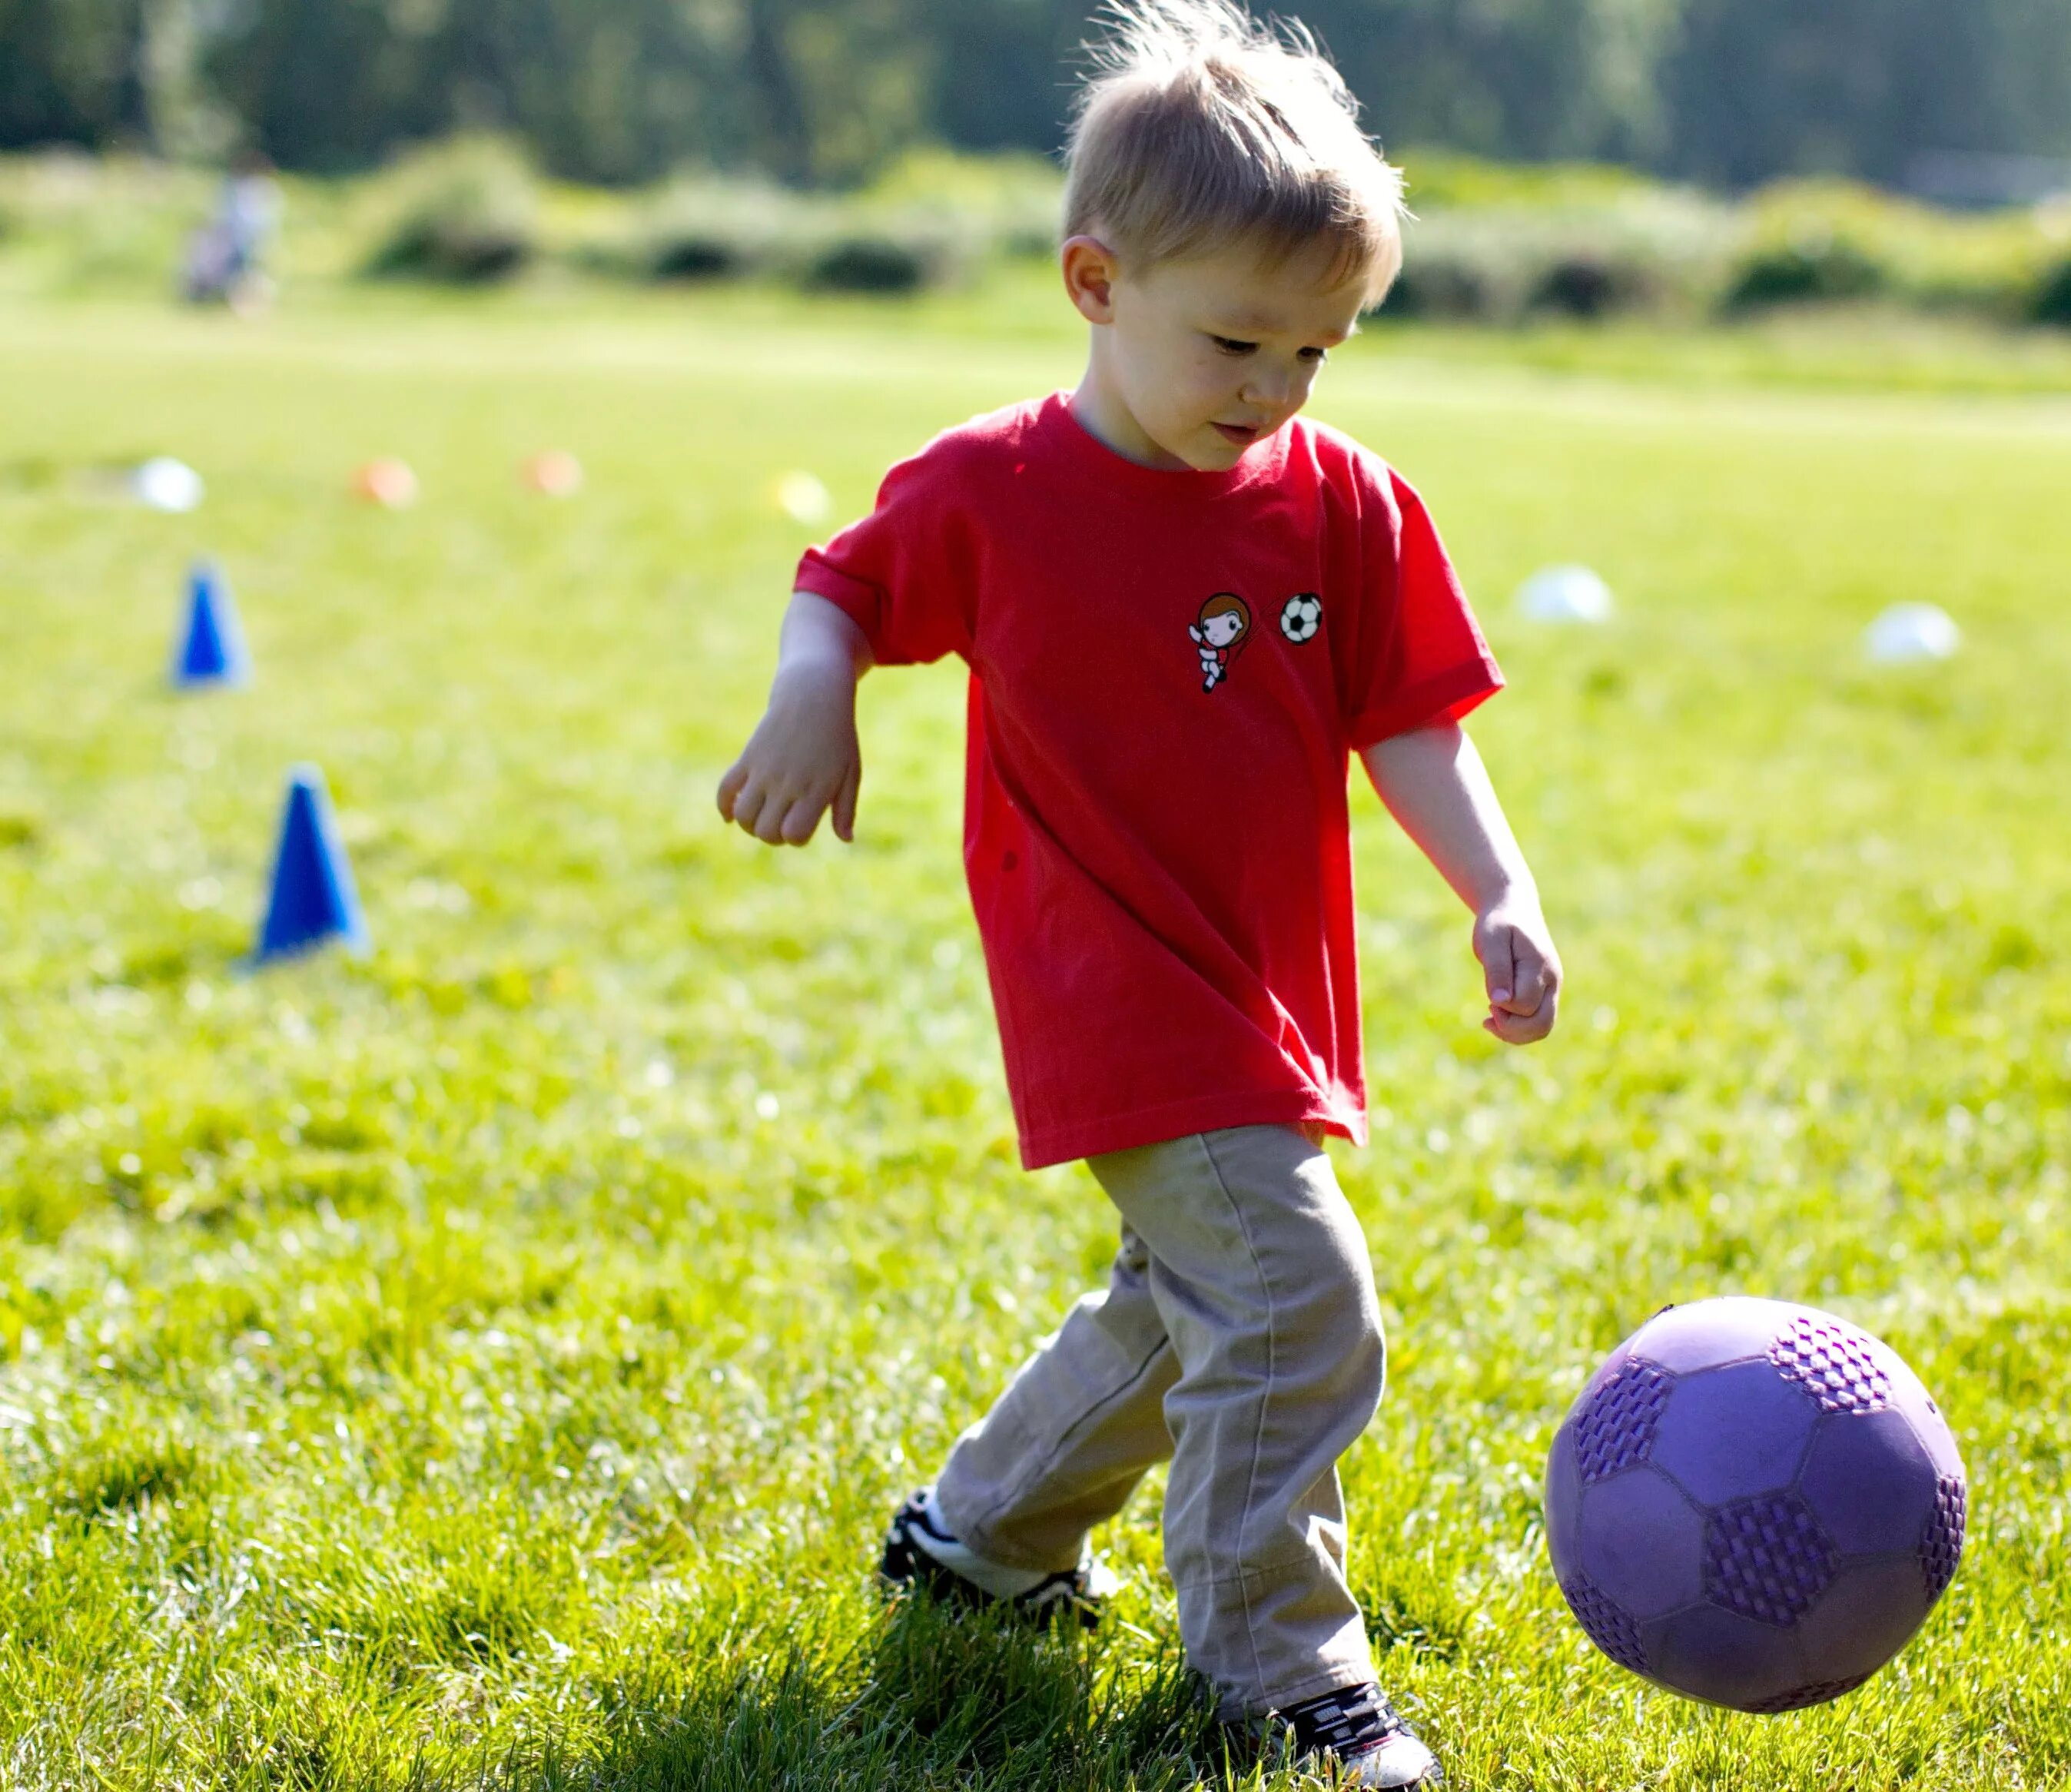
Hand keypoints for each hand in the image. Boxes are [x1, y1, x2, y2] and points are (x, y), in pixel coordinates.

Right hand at [716, 663, 861, 846]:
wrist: (813, 695)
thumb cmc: (837, 737)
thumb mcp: (851, 772)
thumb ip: (846, 809)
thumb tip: (846, 840)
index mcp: (815, 789)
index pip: (794, 835)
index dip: (796, 839)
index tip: (802, 825)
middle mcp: (786, 782)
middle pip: (766, 831)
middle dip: (772, 836)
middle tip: (782, 823)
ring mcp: (764, 770)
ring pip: (743, 815)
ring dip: (749, 825)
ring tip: (762, 816)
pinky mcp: (748, 757)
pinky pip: (725, 789)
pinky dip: (724, 807)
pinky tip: (731, 814)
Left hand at [1473, 894, 1560, 1044]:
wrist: (1515, 910)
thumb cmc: (1499, 923)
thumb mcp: (1491, 939)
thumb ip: (1496, 969)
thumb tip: (1500, 1001)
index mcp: (1540, 966)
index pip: (1524, 1004)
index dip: (1503, 1007)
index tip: (1489, 997)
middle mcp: (1552, 981)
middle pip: (1542, 1025)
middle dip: (1511, 1029)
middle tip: (1488, 1014)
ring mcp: (1552, 988)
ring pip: (1543, 1028)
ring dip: (1515, 1033)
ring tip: (1490, 1020)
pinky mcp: (1545, 993)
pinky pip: (1538, 1022)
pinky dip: (1518, 1028)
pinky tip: (1497, 1018)